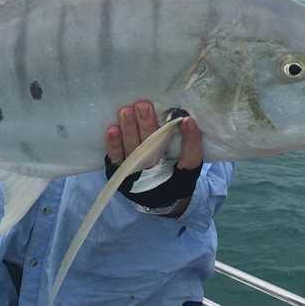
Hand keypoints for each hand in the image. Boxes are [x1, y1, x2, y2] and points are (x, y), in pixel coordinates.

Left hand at [104, 101, 202, 215]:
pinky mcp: (122, 174)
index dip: (190, 140)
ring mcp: (138, 175)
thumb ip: (191, 145)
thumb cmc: (175, 174)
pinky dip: (114, 145)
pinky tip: (112, 130)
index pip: (189, 158)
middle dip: (148, 126)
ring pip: (133, 151)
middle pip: (154, 149)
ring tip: (126, 111)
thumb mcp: (190, 165)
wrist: (157, 200)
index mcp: (180, 174)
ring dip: (129, 130)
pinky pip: (117, 159)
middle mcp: (158, 176)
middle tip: (144, 105)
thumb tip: (187, 120)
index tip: (187, 120)